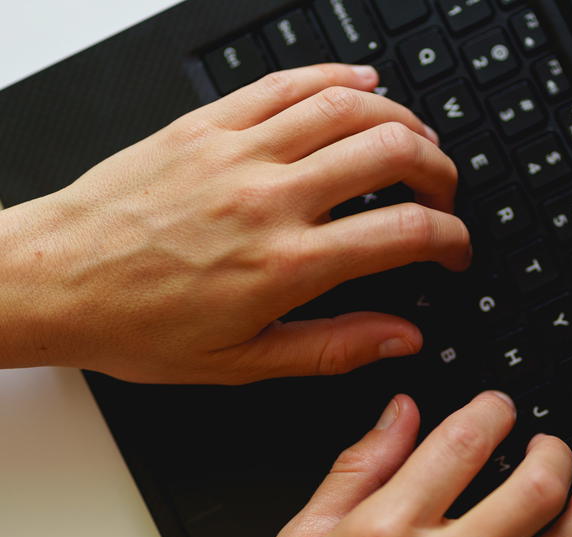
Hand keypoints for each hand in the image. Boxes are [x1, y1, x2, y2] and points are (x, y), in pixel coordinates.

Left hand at [0, 63, 469, 383]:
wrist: (54, 280)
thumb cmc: (136, 323)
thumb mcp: (243, 361)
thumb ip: (335, 348)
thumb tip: (401, 338)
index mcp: (285, 265)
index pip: (403, 233)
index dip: (450, 239)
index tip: (454, 249)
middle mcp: (270, 199)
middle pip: (390, 154)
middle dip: (439, 171)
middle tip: (443, 194)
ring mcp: (238, 151)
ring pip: (348, 108)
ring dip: (401, 120)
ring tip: (416, 142)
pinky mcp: (208, 124)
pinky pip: (285, 82)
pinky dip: (336, 76)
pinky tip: (362, 83)